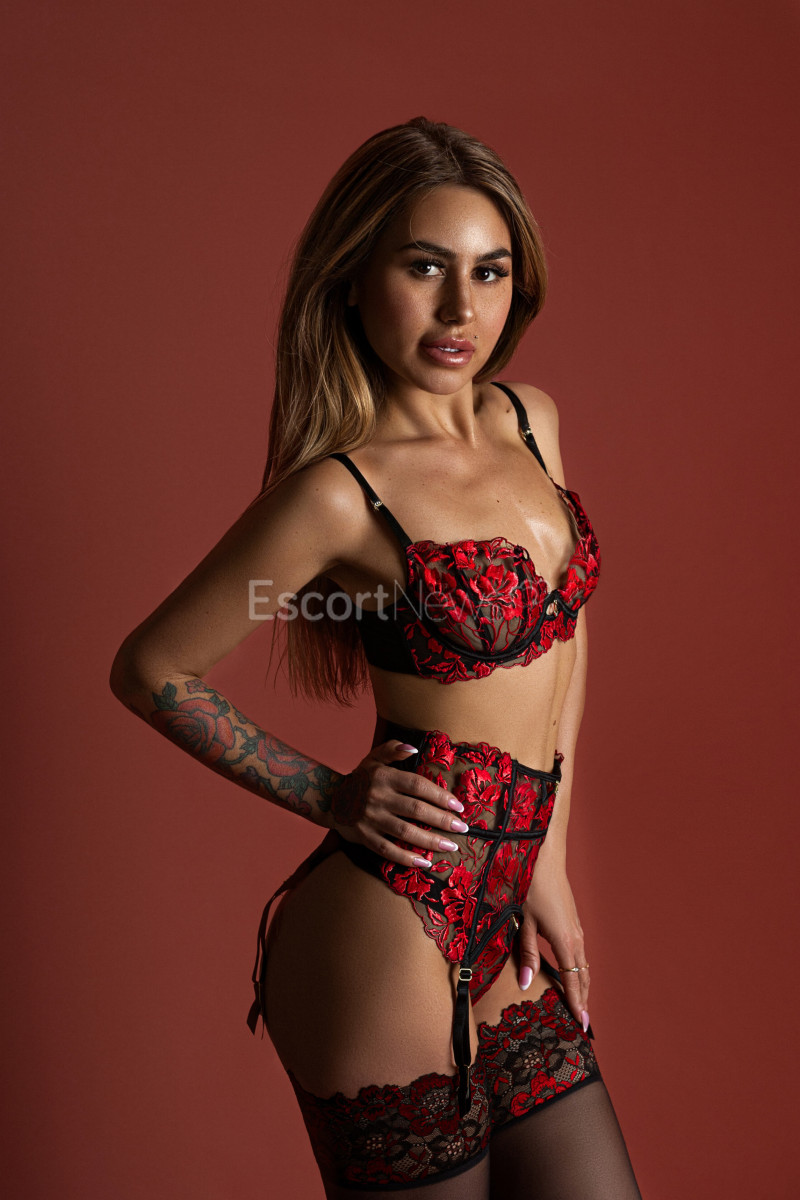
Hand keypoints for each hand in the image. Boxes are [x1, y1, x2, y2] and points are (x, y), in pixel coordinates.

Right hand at [329, 739, 467, 867]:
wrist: (329, 798)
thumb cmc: (361, 778)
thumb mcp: (374, 758)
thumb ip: (392, 749)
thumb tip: (413, 749)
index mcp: (384, 777)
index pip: (418, 786)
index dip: (440, 796)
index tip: (458, 806)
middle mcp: (378, 797)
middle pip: (416, 810)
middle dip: (442, 820)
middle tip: (462, 828)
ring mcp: (371, 819)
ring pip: (405, 832)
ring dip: (430, 841)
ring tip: (450, 846)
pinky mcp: (364, 837)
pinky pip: (387, 850)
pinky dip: (406, 858)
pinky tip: (424, 863)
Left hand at [519, 853, 589, 1032]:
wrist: (545, 858)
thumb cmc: (530, 887)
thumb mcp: (524, 922)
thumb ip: (528, 954)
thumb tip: (528, 984)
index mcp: (564, 939)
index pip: (573, 979)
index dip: (576, 1003)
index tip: (581, 1024)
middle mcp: (576, 937)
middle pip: (583, 976)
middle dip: (583, 1000)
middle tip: (582, 1024)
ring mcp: (577, 929)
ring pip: (583, 965)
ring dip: (581, 986)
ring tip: (578, 1007)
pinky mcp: (574, 923)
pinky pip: (579, 954)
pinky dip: (578, 971)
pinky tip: (571, 977)